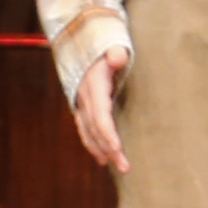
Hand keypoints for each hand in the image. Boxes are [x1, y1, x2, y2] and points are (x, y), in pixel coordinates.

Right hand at [71, 46, 129, 175]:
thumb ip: (116, 52)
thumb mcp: (112, 44)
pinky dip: (93, 144)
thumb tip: (118, 57)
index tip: (117, 149)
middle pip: (95, 129)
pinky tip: (102, 158)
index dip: (107, 133)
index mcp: (93, 85)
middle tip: (126, 168)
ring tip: (117, 166)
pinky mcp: (83, 106)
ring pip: (88, 132)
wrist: (82, 39)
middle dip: (109, 149)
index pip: (99, 115)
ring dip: (101, 151)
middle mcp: (84, 96)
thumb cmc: (105, 44)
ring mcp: (81, 102)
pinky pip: (86, 129)